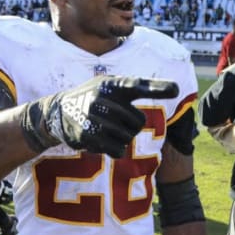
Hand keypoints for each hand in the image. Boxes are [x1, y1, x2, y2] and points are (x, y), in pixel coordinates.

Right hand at [22, 76, 178, 157]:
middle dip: (131, 126)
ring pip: (128, 138)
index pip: (137, 86)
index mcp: (112, 85)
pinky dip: (115, 149)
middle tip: (117, 121)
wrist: (59, 111)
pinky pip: (117, 150)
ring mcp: (93, 118)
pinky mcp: (88, 136)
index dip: (157, 88)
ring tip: (108, 129)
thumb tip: (176, 88)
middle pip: (137, 122)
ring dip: (122, 138)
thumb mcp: (112, 86)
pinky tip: (103, 140)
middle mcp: (102, 99)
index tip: (176, 89)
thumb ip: (139, 87)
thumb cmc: (95, 98)